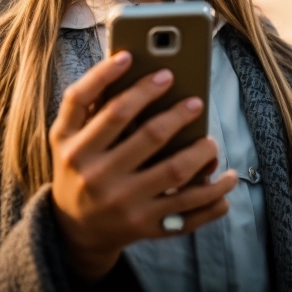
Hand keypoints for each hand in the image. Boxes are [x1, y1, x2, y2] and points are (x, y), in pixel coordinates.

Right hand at [49, 51, 237, 279]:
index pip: (104, 108)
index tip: (146, 63)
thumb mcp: (65, 136)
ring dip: (202, 153)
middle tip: (195, 101)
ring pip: (174, 172)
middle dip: (178, 114)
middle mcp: (96, 176)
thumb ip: (84, 103)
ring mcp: (122, 203)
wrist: (73, 229)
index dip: (122, 80)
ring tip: (212, 141)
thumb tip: (123, 62)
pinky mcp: (143, 225)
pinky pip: (187, 210)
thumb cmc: (76, 166)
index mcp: (75, 148)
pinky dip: (212, 195)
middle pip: (148, 136)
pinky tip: (226, 180)